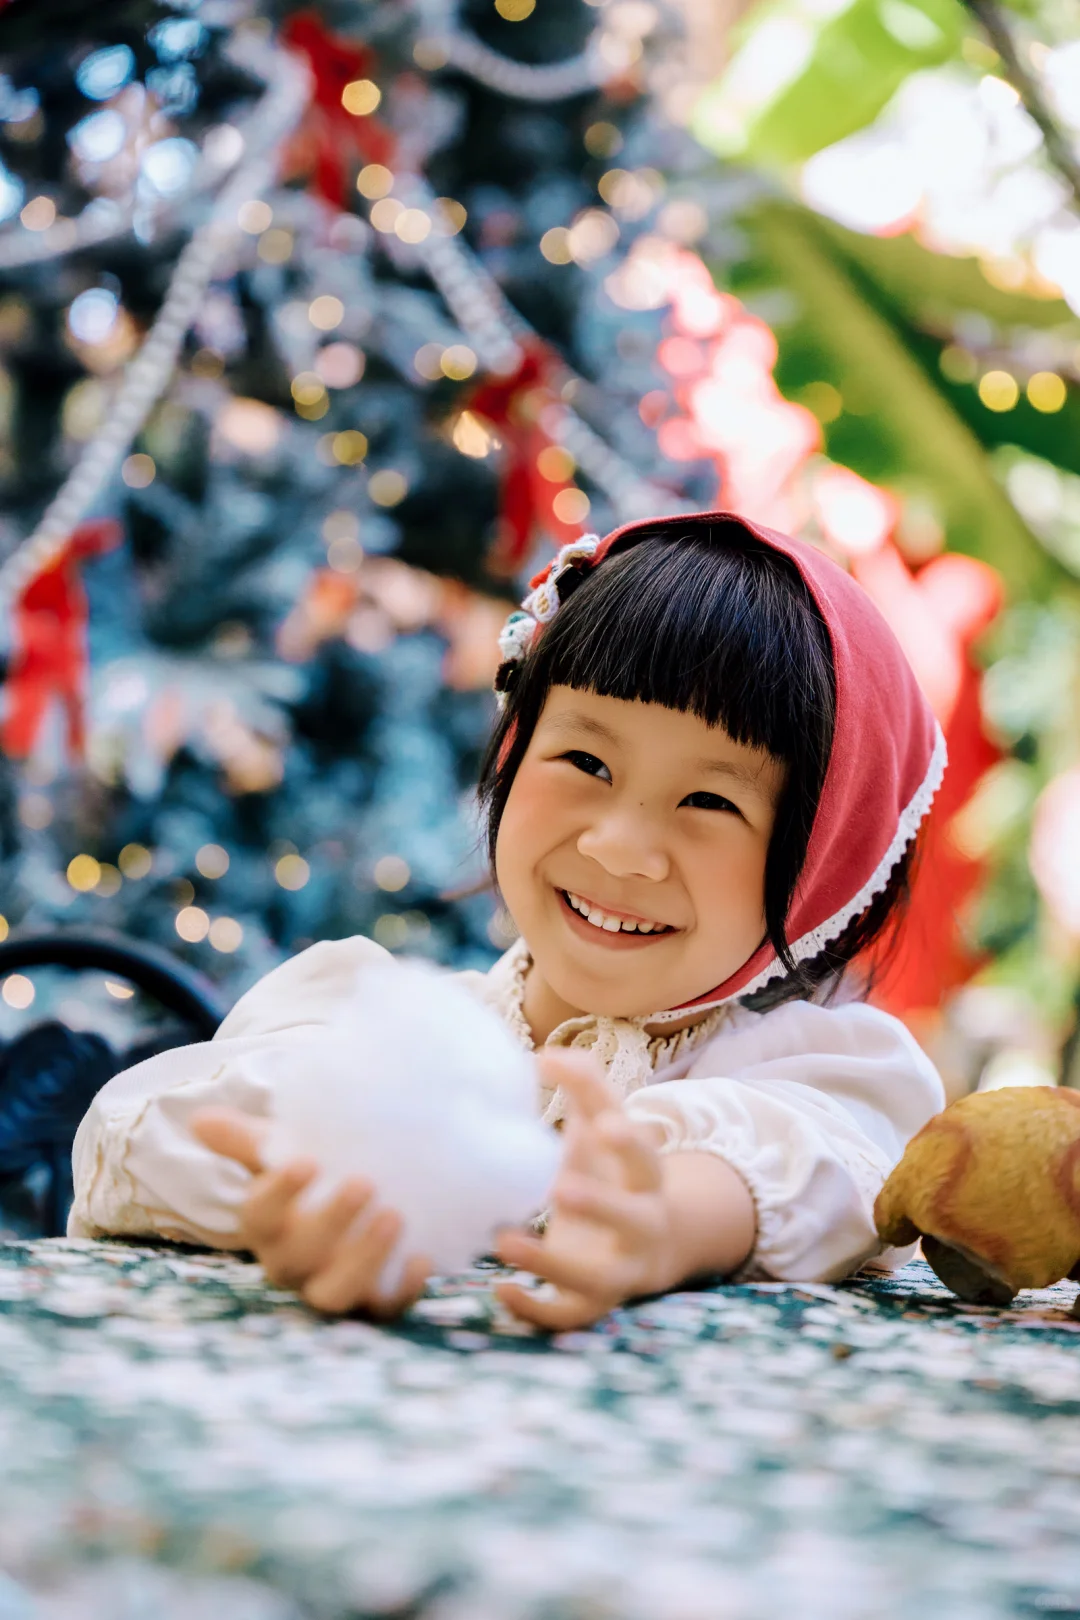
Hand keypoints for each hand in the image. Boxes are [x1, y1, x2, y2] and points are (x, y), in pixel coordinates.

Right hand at [190, 1108, 431, 1317]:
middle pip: (298, 1258)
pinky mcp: (373, 1302)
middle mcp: (293, 1265)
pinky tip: (423, 1258)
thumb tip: (200, 1119)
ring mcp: (332, 1286)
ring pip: (335, 1294)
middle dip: (330, 1224)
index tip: (307, 1161)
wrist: (357, 1195)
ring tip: (395, 1216)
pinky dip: (404, 1290)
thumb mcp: (280, 1151)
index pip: (259, 1218)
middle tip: (365, 1183)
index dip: (280, 1194)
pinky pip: (384, 1310)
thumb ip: (243, 1137)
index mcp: (267, 1227)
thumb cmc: (314, 1170)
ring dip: (365, 1259)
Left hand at [494, 1051, 677, 1330]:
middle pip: (632, 1219)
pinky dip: (535, 1309)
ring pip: (597, 1278)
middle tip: (559, 1189)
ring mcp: (620, 1271)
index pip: (645, 1158)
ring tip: (503, 1241)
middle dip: (601, 1206)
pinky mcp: (593, 1303)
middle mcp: (642, 1228)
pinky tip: (500, 1290)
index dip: (629, 1142)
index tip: (604, 1124)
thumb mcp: (609, 1131)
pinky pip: (568, 1316)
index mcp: (646, 1179)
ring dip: (551, 1263)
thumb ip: (587, 1089)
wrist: (649, 1246)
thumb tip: (547, 1053)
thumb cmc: (616, 1173)